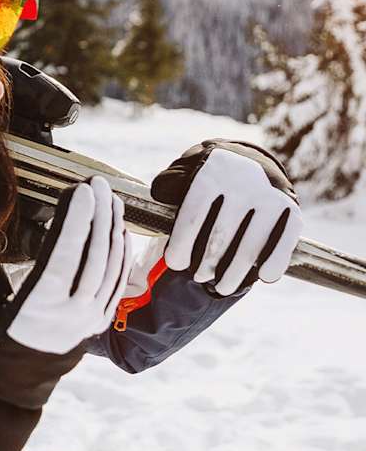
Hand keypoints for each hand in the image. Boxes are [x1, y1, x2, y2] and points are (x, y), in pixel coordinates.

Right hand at [6, 176, 131, 357]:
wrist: (14, 381)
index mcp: (40, 304)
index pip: (65, 253)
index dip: (76, 218)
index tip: (82, 190)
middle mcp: (70, 312)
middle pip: (94, 255)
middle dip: (98, 215)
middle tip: (98, 185)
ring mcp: (89, 318)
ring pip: (110, 266)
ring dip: (112, 229)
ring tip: (111, 200)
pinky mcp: (99, 322)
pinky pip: (117, 283)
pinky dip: (121, 255)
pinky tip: (120, 233)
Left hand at [151, 140, 302, 295]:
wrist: (249, 163)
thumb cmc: (208, 180)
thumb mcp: (184, 174)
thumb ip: (167, 184)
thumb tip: (159, 194)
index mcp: (210, 175)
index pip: (192, 219)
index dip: (181, 248)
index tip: (176, 264)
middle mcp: (242, 184)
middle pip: (220, 238)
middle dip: (206, 265)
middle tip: (199, 277)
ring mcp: (269, 198)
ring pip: (249, 248)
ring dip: (234, 274)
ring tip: (222, 287)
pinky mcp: (291, 210)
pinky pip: (283, 242)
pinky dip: (274, 263)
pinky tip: (264, 277)